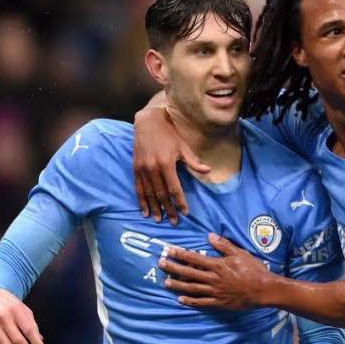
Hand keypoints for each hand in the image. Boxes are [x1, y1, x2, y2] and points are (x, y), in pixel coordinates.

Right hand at [132, 101, 209, 223]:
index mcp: (166, 163)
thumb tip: (208, 171)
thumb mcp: (183, 146)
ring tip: (159, 220)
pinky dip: (142, 200)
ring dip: (155, 208)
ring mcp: (142, 169)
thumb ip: (193, 161)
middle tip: (174, 221)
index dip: (180, 201)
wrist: (147, 121)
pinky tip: (145, 211)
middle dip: (168, 209)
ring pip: (149, 193)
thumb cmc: (169, 133)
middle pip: (161, 194)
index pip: (174, 188)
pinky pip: (139, 188)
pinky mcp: (136, 168)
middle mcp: (153, 168)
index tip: (185, 212)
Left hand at [159, 234, 269, 309]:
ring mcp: (215, 292)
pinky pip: (202, 302)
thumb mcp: (240, 253)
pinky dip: (190, 301)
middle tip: (161, 264)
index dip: (181, 254)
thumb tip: (210, 236)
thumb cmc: (254, 270)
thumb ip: (224, 245)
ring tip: (166, 282)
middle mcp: (213, 278)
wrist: (263, 290)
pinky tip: (180, 299)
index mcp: (218, 265)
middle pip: (189, 273)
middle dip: (174, 268)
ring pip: (192, 288)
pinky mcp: (219, 303)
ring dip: (178, 285)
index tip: (169, 251)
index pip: (195, 258)